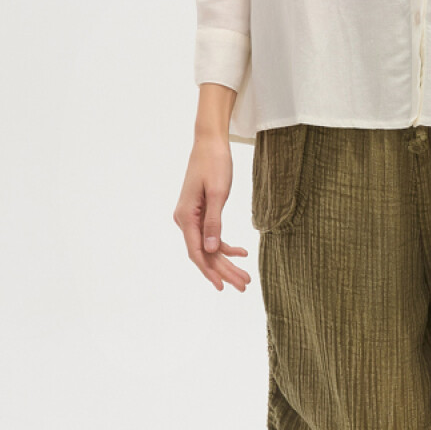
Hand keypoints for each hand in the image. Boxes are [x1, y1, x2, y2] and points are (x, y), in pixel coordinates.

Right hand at [174, 133, 250, 293]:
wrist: (210, 142)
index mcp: (186, 217)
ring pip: (209, 247)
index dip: (209, 271)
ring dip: (226, 261)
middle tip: (244, 285)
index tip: (222, 286)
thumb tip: (209, 250)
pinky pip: (211, 235)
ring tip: (245, 276)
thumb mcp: (218, 193)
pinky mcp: (200, 213)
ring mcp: (192, 217)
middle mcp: (185, 220)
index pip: (196, 252)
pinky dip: (225, 245)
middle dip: (224, 270)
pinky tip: (242, 252)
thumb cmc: (214, 163)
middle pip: (204, 253)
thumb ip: (214, 222)